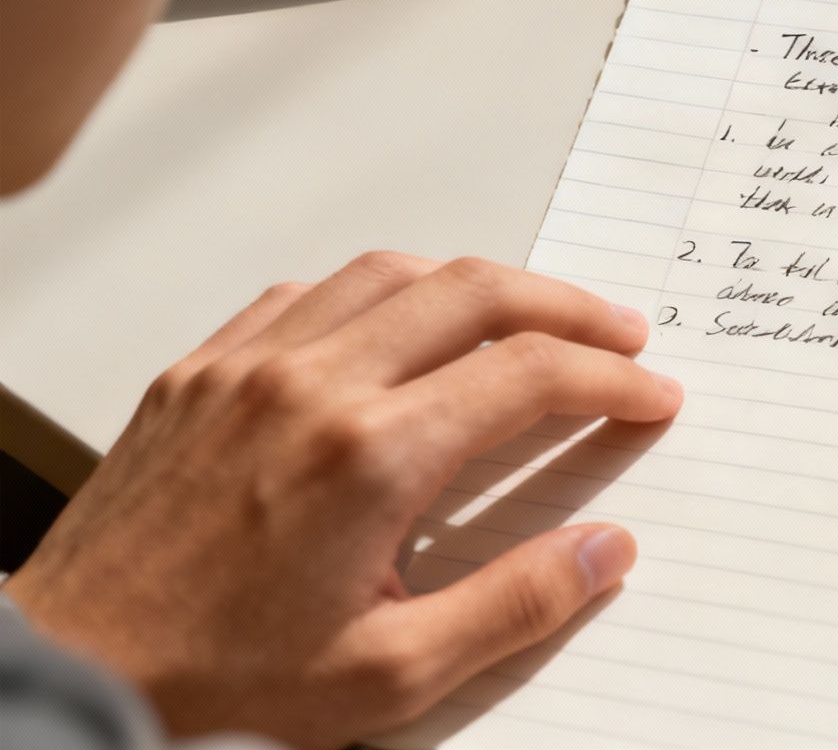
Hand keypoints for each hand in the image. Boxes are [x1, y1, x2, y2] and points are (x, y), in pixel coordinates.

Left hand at [4, 253, 680, 746]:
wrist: (77, 671)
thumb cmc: (219, 679)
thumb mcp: (392, 672)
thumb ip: (517, 604)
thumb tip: (608, 551)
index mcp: (370, 457)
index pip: (529, 375)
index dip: (609, 379)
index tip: (647, 396)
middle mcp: (311, 387)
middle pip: (475, 293)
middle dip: (568, 308)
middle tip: (617, 338)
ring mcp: (248, 368)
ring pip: (392, 272)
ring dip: (478, 284)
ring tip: (528, 316)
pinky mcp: (199, 372)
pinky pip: (306, 293)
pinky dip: (378, 293)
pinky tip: (401, 324)